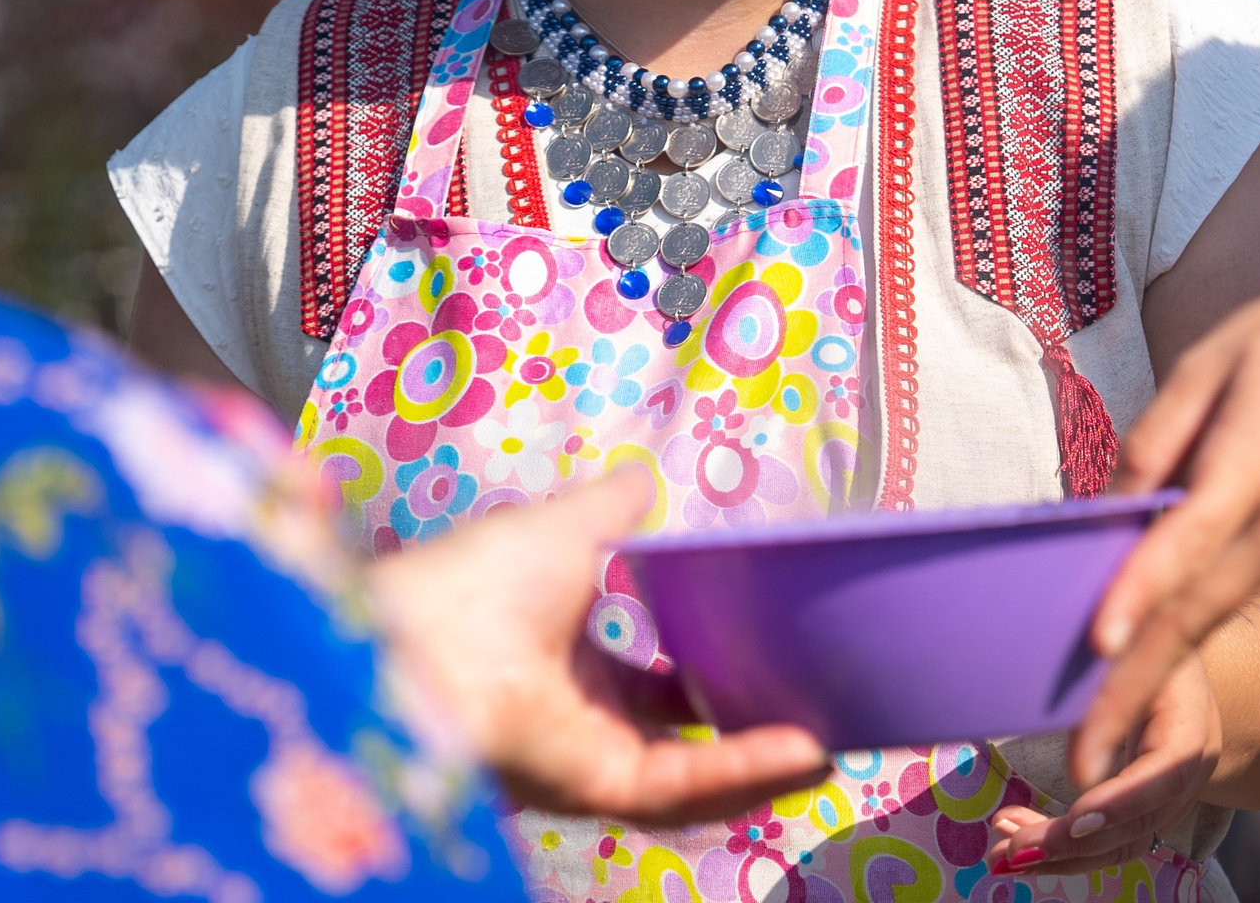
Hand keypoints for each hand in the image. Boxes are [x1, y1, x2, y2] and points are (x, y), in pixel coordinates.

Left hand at [366, 463, 828, 824]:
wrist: (424, 639)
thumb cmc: (479, 577)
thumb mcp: (570, 524)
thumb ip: (618, 505)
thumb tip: (648, 474)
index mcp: (567, 645)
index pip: (652, 664)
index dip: (709, 655)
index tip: (765, 638)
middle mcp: (581, 706)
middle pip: (680, 724)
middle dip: (749, 717)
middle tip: (815, 699)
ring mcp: (591, 750)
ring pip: (696, 767)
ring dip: (765, 755)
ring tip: (835, 738)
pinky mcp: (599, 784)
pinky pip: (687, 784)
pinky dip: (747, 768)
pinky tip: (806, 749)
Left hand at [986, 654, 1220, 877]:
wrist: (1172, 644)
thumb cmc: (1141, 632)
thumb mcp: (1128, 639)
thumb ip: (1109, 679)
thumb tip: (1077, 738)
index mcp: (1191, 722)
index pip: (1167, 771)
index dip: (1123, 800)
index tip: (1074, 818)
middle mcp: (1187, 770)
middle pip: (1139, 822)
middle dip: (1075, 841)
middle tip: (1014, 843)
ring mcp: (1169, 796)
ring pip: (1121, 843)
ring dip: (1062, 856)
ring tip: (1003, 854)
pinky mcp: (1144, 807)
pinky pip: (1109, 840)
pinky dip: (1063, 850)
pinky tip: (1018, 846)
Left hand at [1079, 268, 1259, 754]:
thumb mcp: (1213, 359)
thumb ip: (1157, 436)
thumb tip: (1104, 508)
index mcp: (1257, 465)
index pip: (1187, 544)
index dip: (1140, 596)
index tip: (1097, 649)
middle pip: (1198, 615)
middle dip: (1137, 689)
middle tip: (1083, 759)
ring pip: (1214, 616)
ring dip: (1155, 674)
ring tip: (1094, 733)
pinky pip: (1232, 594)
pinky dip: (1183, 633)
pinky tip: (1135, 659)